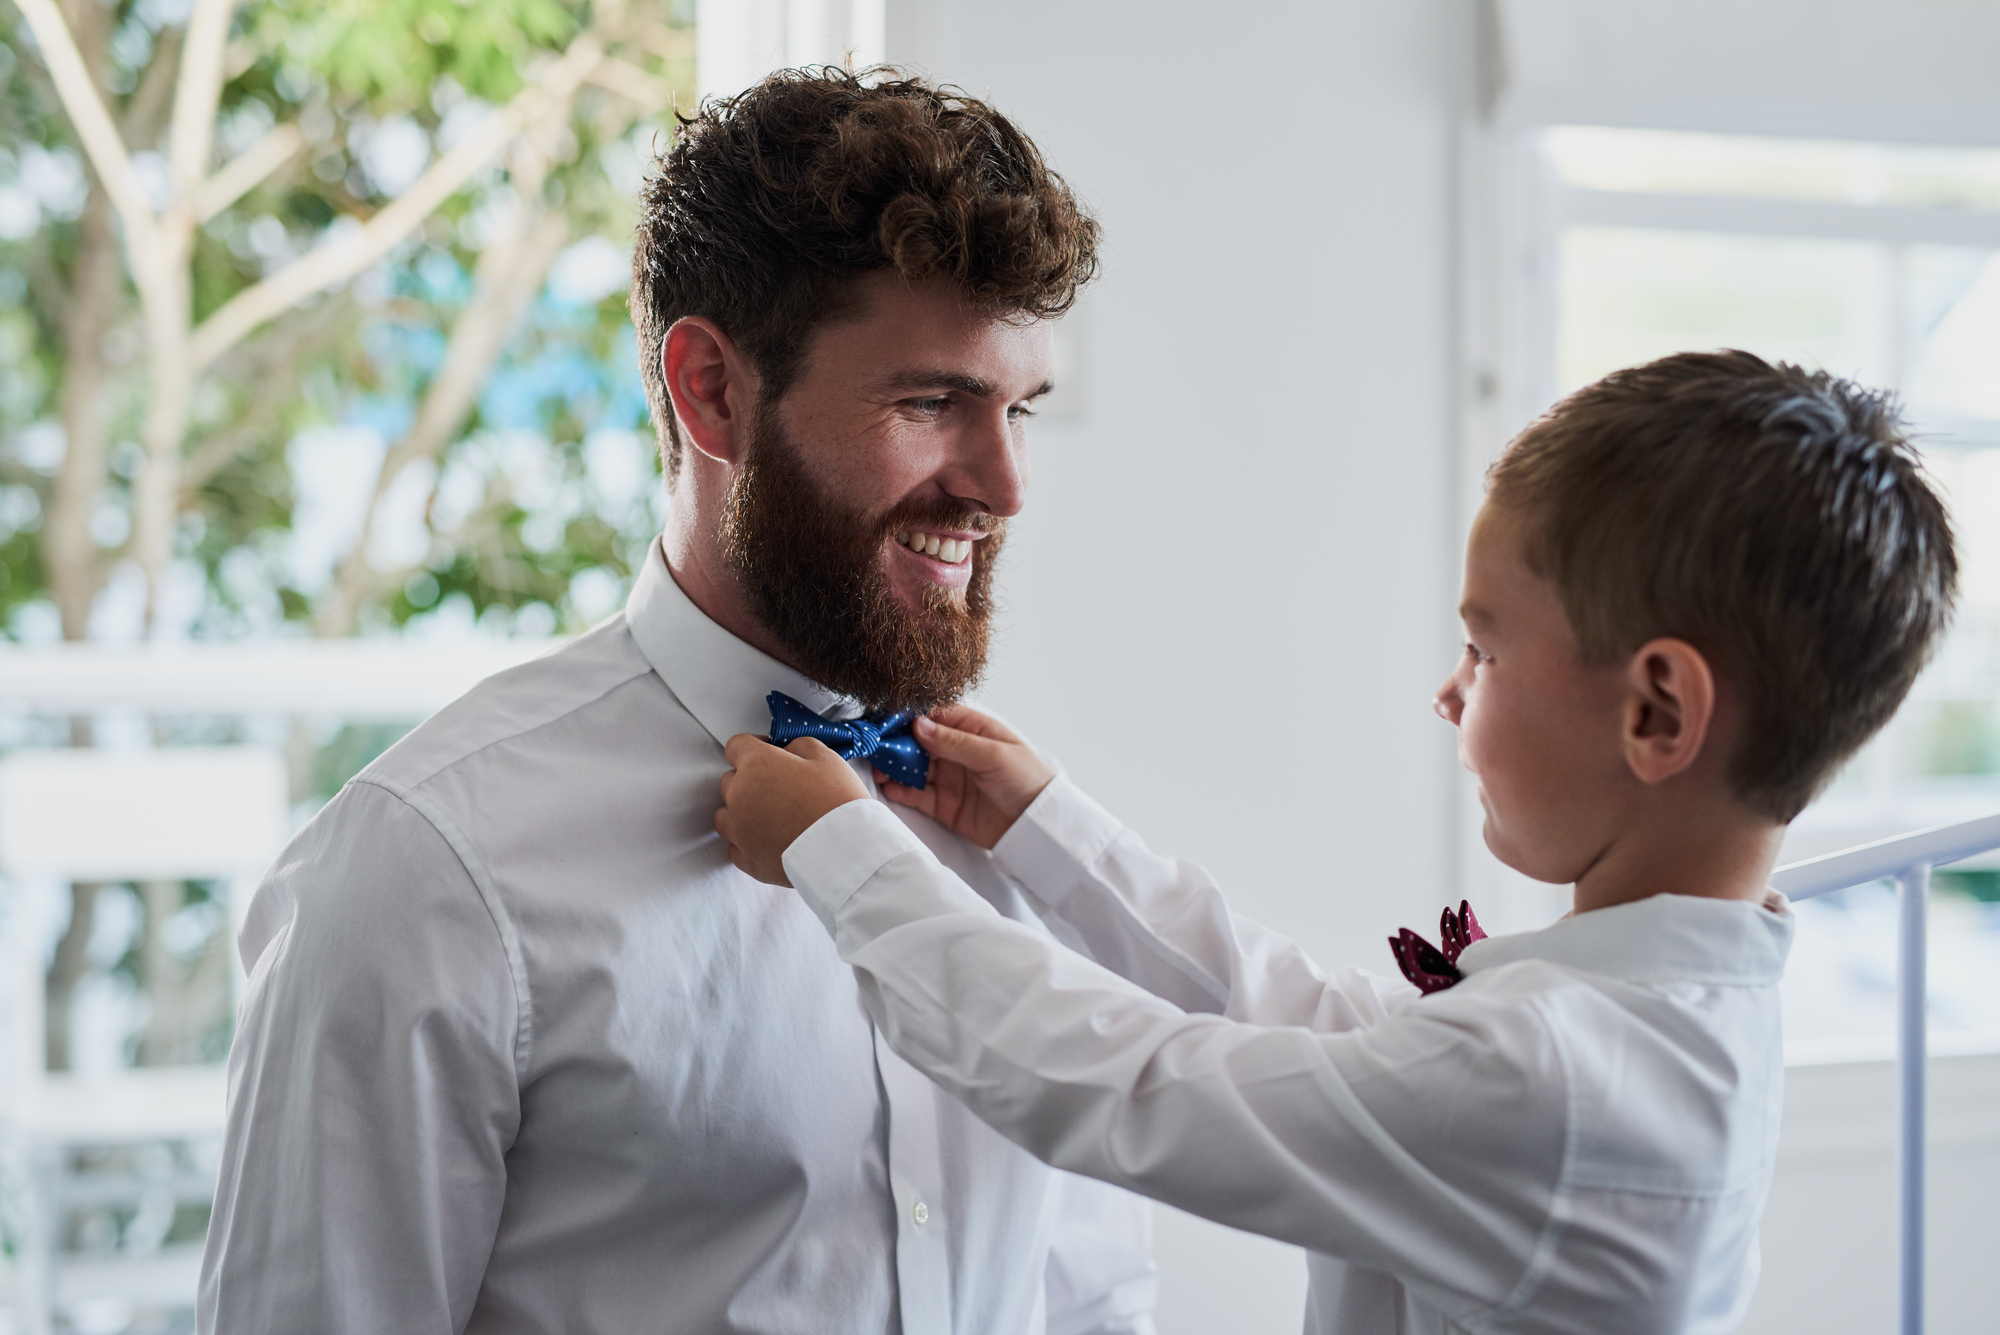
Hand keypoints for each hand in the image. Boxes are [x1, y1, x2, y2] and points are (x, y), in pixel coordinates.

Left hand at [716, 735, 872, 885]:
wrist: (848, 850)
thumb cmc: (838, 802)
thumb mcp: (825, 756)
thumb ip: (797, 747)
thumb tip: (787, 754)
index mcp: (756, 766)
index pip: (736, 746)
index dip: (753, 747)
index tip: (767, 753)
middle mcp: (739, 797)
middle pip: (730, 781)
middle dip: (750, 780)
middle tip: (779, 787)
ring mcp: (740, 832)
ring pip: (725, 816)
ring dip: (741, 812)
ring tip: (769, 816)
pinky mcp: (748, 861)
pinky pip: (735, 848)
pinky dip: (747, 843)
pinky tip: (768, 840)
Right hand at [875, 704, 1054, 849]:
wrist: (1038, 827)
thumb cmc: (1027, 780)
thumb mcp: (994, 755)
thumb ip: (955, 742)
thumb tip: (919, 725)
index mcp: (972, 730)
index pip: (935, 716)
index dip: (910, 717)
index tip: (887, 721)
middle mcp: (957, 751)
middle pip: (917, 741)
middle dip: (896, 743)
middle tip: (876, 747)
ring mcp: (949, 777)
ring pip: (913, 767)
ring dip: (894, 767)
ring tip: (878, 769)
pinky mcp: (944, 805)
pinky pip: (917, 794)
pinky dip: (900, 790)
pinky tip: (889, 787)